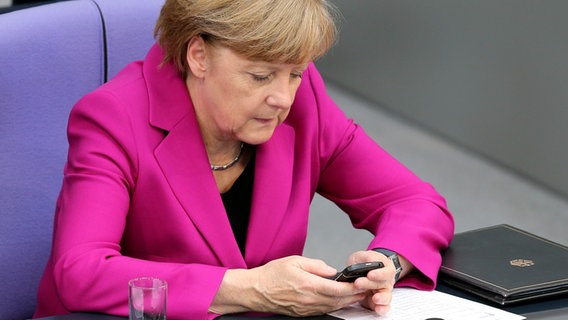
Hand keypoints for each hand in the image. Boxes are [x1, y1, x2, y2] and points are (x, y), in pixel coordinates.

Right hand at [210, 255, 366, 316]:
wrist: (256, 291)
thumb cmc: (272, 275)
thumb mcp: (295, 261)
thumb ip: (316, 265)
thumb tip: (331, 270)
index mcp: (309, 285)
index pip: (338, 290)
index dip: (354, 288)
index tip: (363, 283)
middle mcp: (309, 300)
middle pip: (339, 301)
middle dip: (354, 296)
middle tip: (366, 291)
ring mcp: (306, 309)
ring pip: (333, 307)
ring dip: (346, 303)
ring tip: (356, 296)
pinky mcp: (303, 313)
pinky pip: (323, 310)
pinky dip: (334, 306)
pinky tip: (339, 301)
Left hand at [346, 250, 395, 315]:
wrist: (363, 271)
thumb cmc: (365, 263)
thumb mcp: (363, 256)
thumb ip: (367, 257)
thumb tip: (369, 260)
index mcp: (386, 268)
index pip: (386, 271)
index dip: (379, 274)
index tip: (370, 274)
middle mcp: (387, 281)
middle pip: (382, 284)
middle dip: (369, 284)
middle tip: (358, 283)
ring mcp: (383, 292)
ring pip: (386, 297)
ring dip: (381, 298)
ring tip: (375, 299)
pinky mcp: (378, 302)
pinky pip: (383, 306)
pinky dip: (382, 308)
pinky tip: (378, 309)